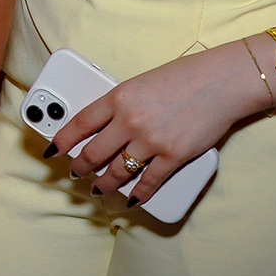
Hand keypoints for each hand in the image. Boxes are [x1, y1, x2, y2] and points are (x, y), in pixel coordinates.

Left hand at [50, 43, 264, 203]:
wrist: (222, 82)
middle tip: (75, 173)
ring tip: (98, 189)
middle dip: (81, 167)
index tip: (53, 150)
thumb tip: (108, 127)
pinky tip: (131, 199)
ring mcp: (151, 141)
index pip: (80, 124)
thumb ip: (122, 104)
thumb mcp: (141, 83)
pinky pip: (148, 182)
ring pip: (117, 171)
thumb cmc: (185, 77)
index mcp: (118, 97)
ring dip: (104, 184)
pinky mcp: (173, 157)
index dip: (63, 140)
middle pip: (94, 152)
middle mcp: (130, 121)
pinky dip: (138, 194)